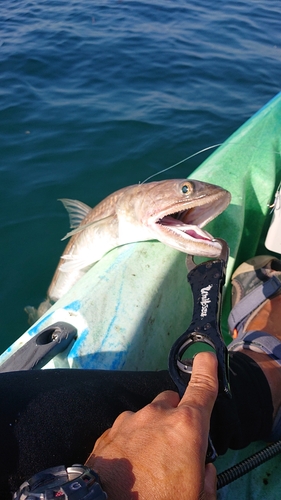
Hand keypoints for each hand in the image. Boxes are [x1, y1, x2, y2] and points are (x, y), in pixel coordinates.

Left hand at [85, 352, 217, 499]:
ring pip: (148, 416)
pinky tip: (130, 464)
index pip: (202, 388)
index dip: (207, 369)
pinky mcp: (109, 431)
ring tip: (148, 462)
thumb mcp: (198, 498)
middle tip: (175, 447)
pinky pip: (127, 429)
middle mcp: (157, 415)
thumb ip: (207, 477)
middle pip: (172, 402)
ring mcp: (130, 420)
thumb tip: (204, 469)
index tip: (206, 356)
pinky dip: (132, 440)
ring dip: (152, 431)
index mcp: (186, 427)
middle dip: (176, 417)